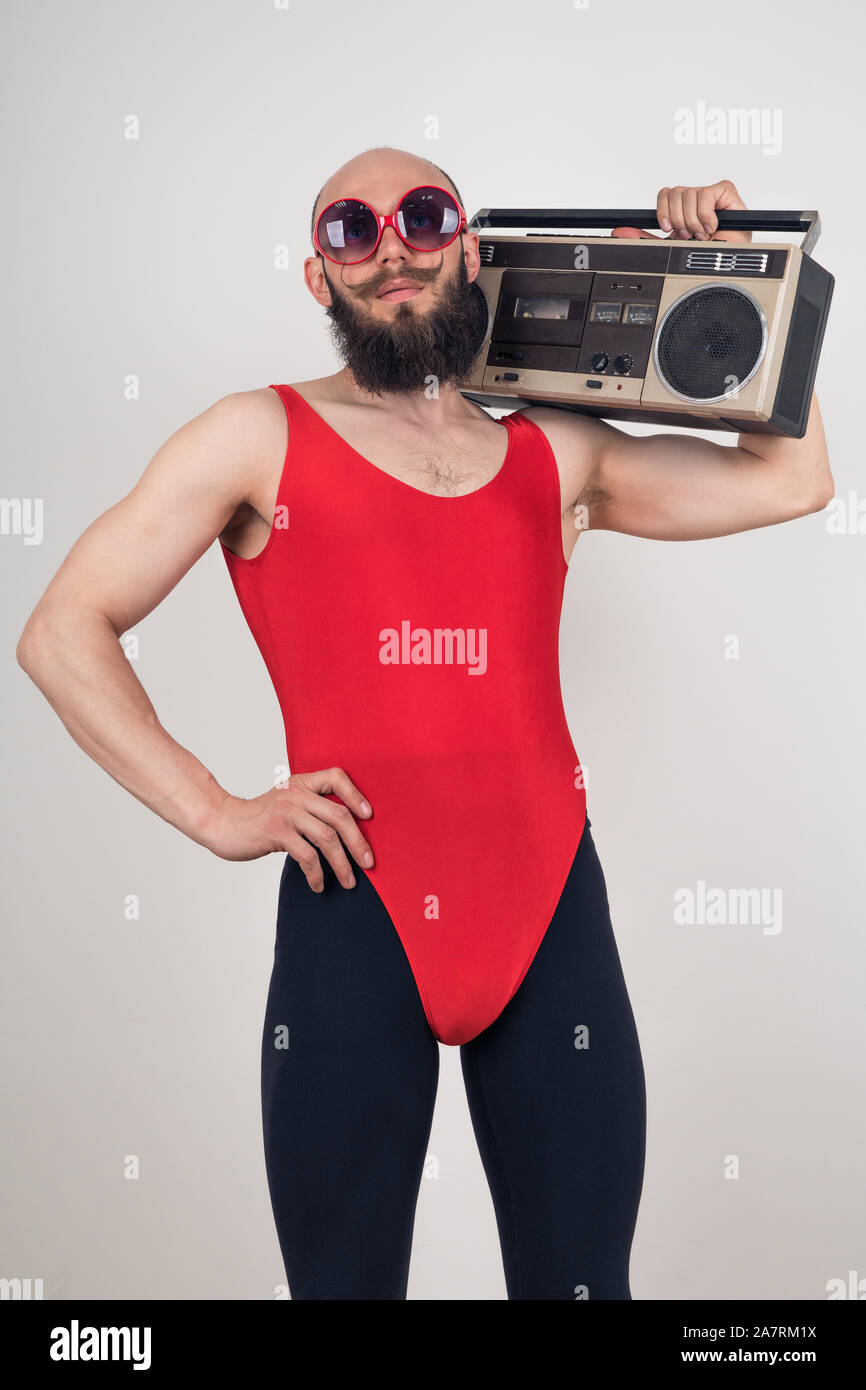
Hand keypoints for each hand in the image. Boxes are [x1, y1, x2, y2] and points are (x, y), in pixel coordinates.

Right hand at [203, 767, 374, 891]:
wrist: (222, 823)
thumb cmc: (258, 818)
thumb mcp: (285, 803)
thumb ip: (309, 807)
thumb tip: (345, 833)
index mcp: (301, 784)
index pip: (336, 777)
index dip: (356, 795)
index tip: (369, 816)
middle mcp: (296, 794)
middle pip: (339, 815)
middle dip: (358, 842)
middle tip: (369, 863)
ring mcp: (287, 813)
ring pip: (327, 838)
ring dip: (342, 864)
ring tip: (349, 881)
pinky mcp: (277, 832)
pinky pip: (307, 856)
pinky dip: (317, 874)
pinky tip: (318, 885)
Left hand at [612, 180, 751, 242]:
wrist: (726, 264)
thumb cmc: (705, 255)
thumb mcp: (669, 245)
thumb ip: (645, 238)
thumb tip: (620, 232)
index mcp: (682, 208)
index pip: (664, 193)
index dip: (663, 211)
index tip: (668, 228)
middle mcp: (695, 199)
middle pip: (674, 192)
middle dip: (679, 220)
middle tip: (688, 234)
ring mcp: (710, 195)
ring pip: (688, 194)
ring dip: (693, 221)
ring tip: (701, 234)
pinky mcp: (725, 192)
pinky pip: (706, 194)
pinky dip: (706, 215)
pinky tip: (711, 226)